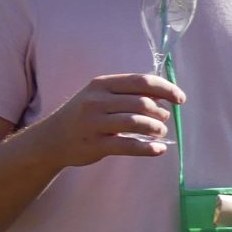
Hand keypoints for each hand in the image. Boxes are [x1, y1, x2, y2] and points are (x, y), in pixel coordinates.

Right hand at [39, 71, 185, 166]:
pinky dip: (148, 148)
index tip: (180, 99)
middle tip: (164, 119)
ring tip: (160, 132)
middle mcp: (96, 101)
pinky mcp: (95, 145)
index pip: (141, 81)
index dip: (166, 89)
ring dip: (156, 128)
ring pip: (137, 122)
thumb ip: (129, 93)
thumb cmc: (84, 115)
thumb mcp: (100, 96)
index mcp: (101, 84)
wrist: (51, 139)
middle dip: (160, 112)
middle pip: (141, 103)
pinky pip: (129, 146)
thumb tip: (164, 96)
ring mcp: (94, 123)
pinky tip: (159, 150)